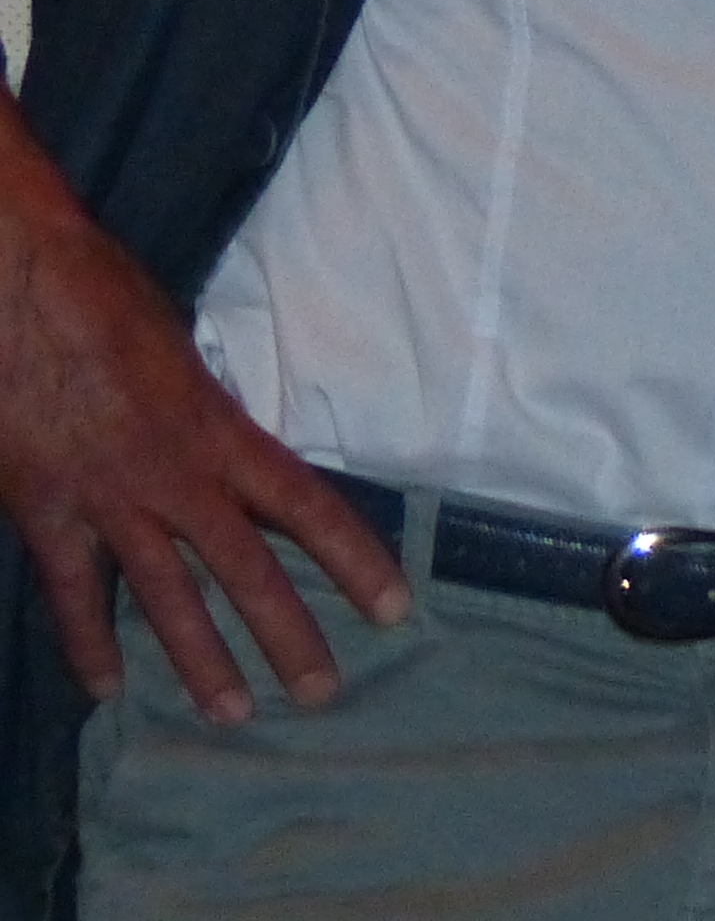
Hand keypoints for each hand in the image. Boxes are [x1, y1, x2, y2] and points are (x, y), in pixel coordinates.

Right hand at [0, 99, 409, 717]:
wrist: (17, 284)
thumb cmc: (105, 297)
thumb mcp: (182, 349)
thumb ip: (209, 409)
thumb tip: (228, 442)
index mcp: (220, 430)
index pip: (308, 507)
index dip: (356, 561)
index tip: (394, 608)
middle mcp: (175, 477)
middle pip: (248, 570)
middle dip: (289, 635)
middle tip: (322, 692)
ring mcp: (108, 500)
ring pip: (167, 599)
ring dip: (201, 660)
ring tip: (233, 713)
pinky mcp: (44, 512)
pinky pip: (72, 593)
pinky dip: (87, 643)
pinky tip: (106, 689)